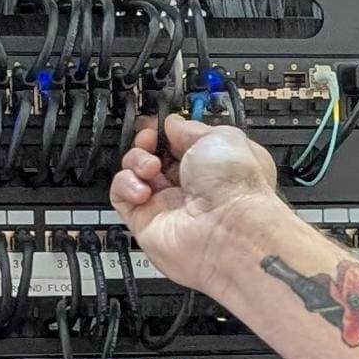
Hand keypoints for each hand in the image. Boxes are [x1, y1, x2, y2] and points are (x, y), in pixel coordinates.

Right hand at [111, 115, 284, 295]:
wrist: (228, 233)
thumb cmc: (236, 189)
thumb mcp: (221, 137)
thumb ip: (191, 128)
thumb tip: (172, 125)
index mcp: (211, 164)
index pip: (177, 142)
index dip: (165, 131)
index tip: (159, 126)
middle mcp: (189, 186)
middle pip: (153, 155)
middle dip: (147, 142)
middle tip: (150, 142)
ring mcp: (167, 205)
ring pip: (134, 173)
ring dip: (136, 162)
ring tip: (151, 168)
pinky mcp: (146, 223)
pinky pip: (121, 196)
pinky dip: (125, 185)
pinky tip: (143, 189)